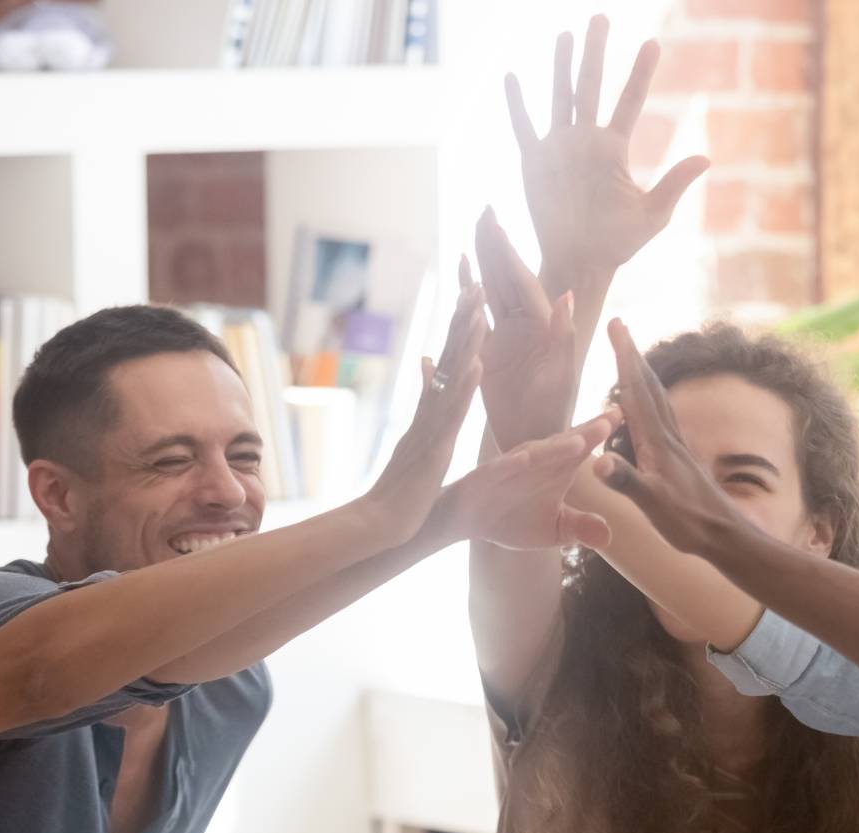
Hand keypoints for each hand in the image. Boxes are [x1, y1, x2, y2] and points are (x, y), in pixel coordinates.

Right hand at [360, 280, 488, 545]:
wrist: (380, 525)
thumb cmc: (401, 493)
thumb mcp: (416, 446)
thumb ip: (422, 413)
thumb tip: (425, 377)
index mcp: (429, 413)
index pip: (448, 363)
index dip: (460, 330)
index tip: (471, 297)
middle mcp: (428, 411)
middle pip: (448, 357)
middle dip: (462, 319)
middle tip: (476, 281)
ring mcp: (430, 426)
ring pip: (451, 375)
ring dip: (466, 339)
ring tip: (479, 306)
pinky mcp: (435, 446)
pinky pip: (453, 412)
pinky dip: (465, 386)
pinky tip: (478, 362)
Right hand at [435, 411, 615, 549]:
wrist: (467, 521)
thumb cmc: (512, 517)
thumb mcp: (553, 528)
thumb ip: (580, 528)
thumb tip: (609, 538)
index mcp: (557, 468)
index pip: (583, 447)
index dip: (602, 431)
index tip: (624, 415)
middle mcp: (537, 460)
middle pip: (565, 444)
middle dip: (587, 432)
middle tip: (612, 419)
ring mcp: (512, 466)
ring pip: (536, 454)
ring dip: (556, 448)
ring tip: (579, 442)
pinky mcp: (487, 476)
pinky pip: (500, 468)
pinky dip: (511, 463)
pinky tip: (524, 460)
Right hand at [468, 211, 576, 450]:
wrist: (540, 441)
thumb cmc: (556, 413)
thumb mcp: (563, 375)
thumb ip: (564, 335)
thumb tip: (566, 296)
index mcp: (542, 326)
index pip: (521, 280)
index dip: (506, 251)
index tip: (493, 221)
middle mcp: (525, 327)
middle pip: (505, 278)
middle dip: (494, 245)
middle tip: (482, 211)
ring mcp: (507, 339)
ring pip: (491, 292)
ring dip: (482, 265)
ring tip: (470, 235)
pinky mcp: (492, 355)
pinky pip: (477, 318)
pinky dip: (468, 297)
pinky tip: (462, 276)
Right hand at [506, 16, 709, 286]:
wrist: (580, 263)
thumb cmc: (618, 244)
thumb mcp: (653, 215)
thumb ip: (674, 183)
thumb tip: (706, 158)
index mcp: (614, 149)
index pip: (630, 101)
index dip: (640, 72)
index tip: (653, 42)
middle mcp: (586, 141)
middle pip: (591, 86)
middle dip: (596, 52)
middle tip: (601, 18)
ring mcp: (559, 149)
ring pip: (560, 97)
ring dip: (562, 66)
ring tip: (565, 34)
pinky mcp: (534, 163)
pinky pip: (523, 127)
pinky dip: (517, 104)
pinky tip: (512, 77)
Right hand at [592, 318, 742, 556]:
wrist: (725, 537)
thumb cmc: (689, 524)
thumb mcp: (652, 504)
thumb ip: (626, 481)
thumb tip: (597, 461)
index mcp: (657, 442)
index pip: (636, 391)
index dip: (624, 357)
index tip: (615, 325)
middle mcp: (668, 436)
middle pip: (647, 385)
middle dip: (631, 353)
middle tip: (619, 325)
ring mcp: (675, 446)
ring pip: (656, 398)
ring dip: (641, 373)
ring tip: (630, 354)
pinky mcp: (678, 458)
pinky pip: (660, 417)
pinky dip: (650, 399)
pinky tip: (649, 404)